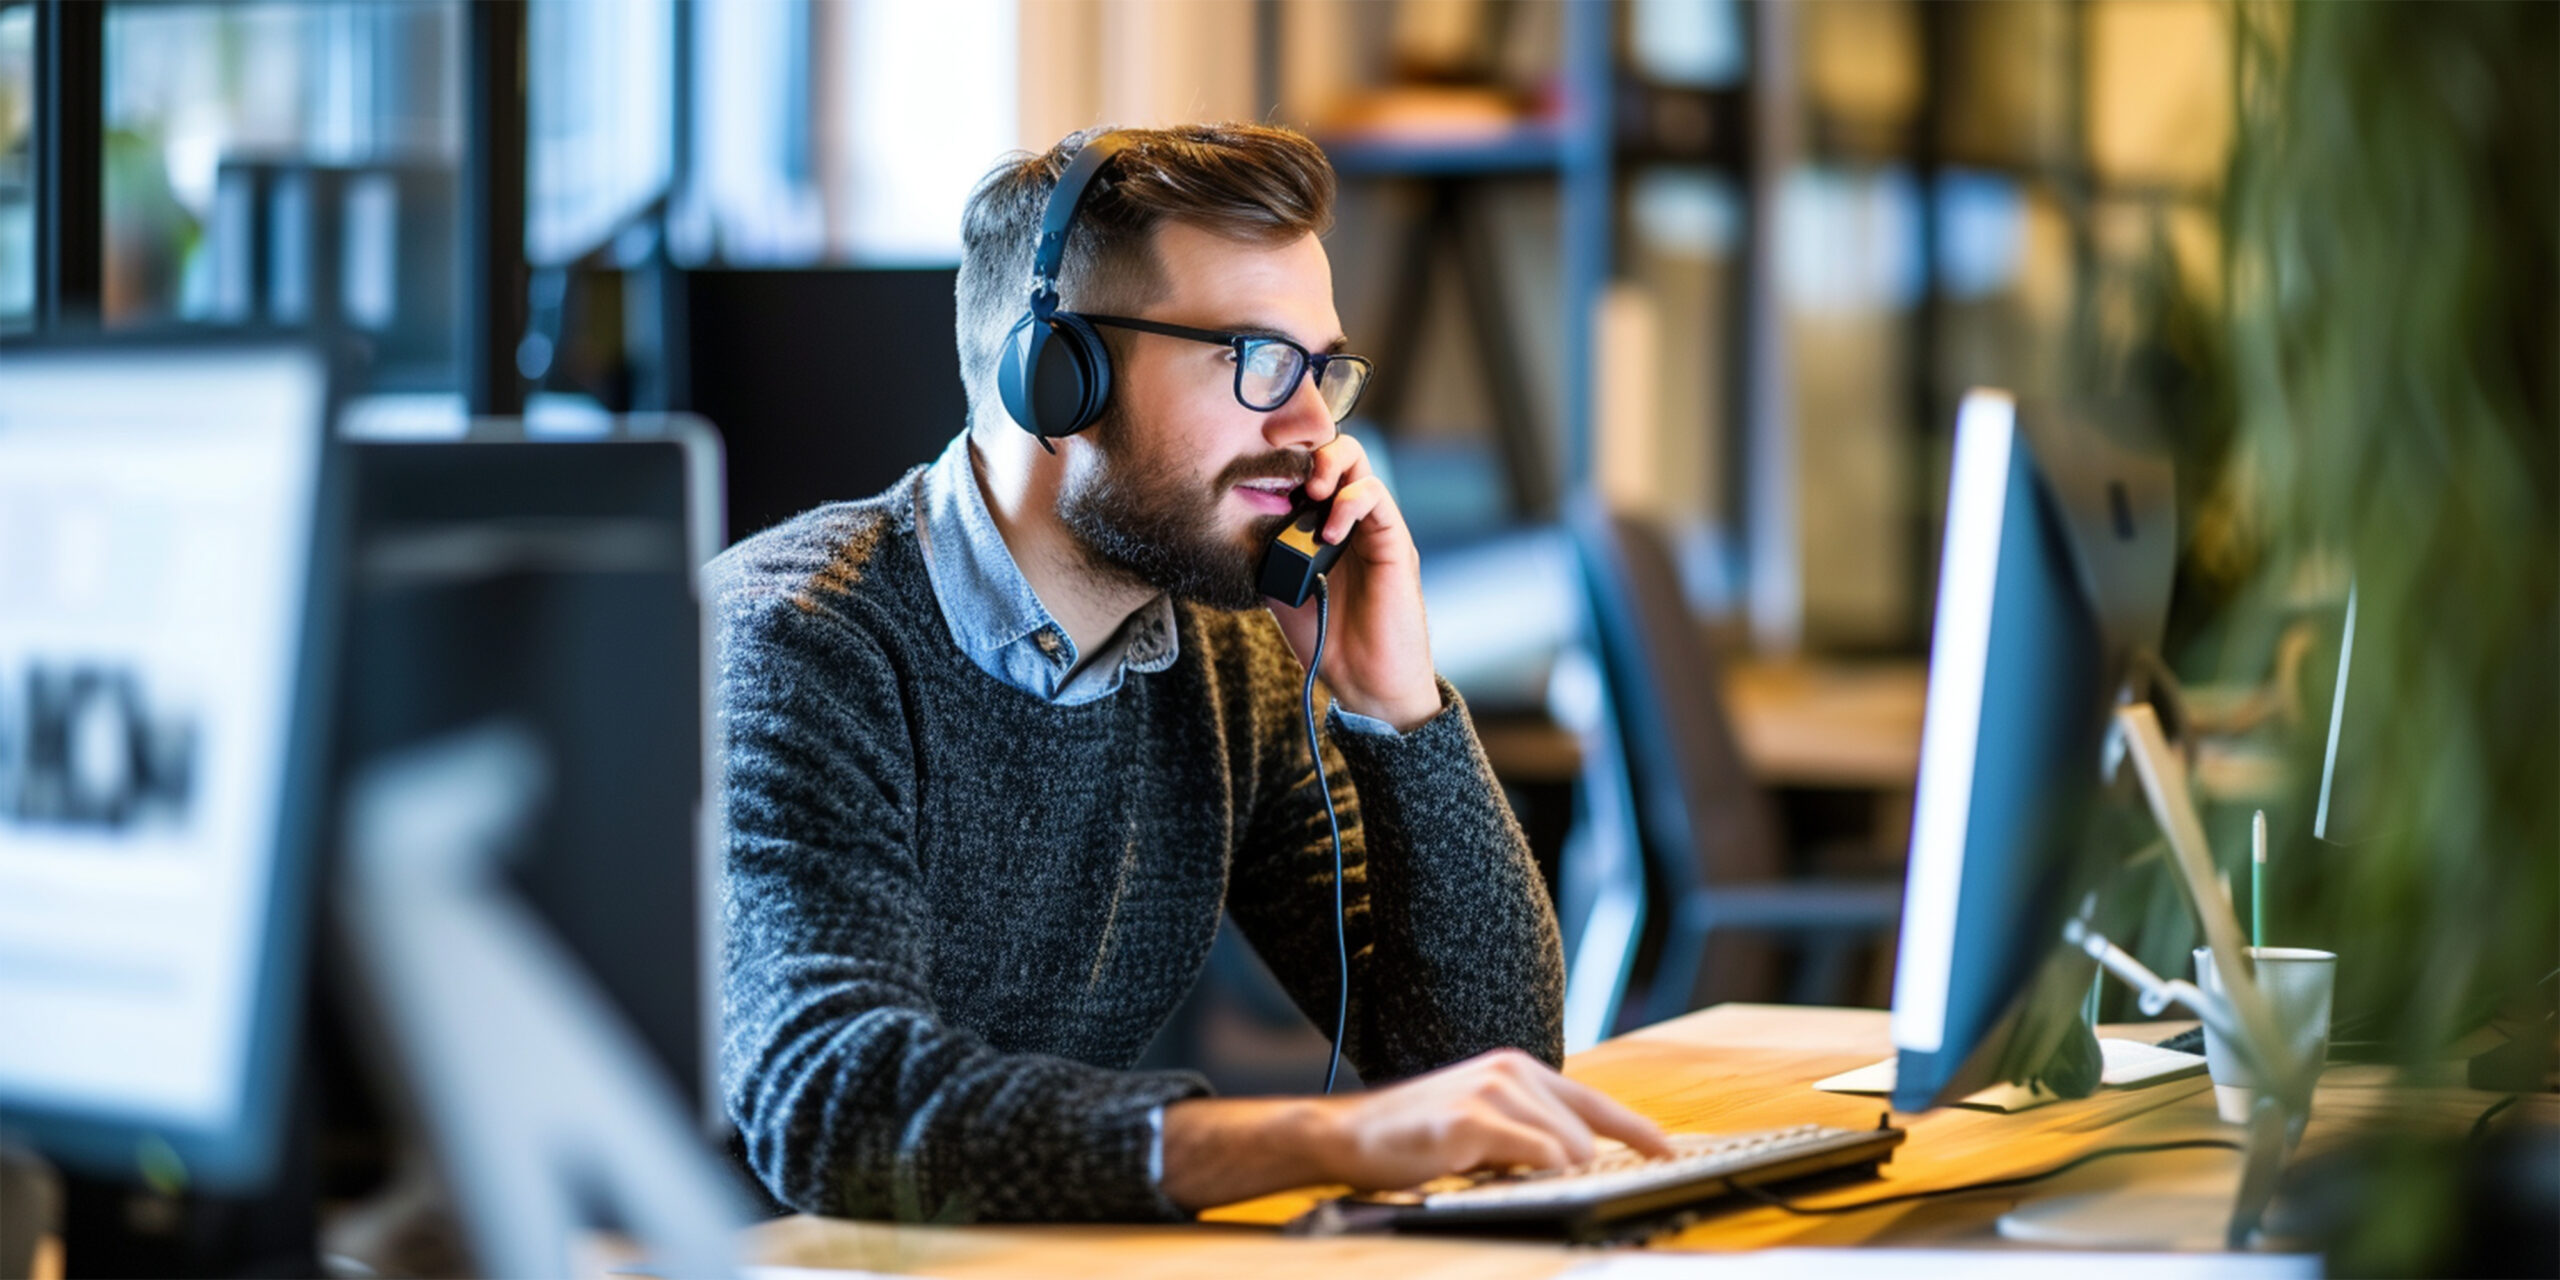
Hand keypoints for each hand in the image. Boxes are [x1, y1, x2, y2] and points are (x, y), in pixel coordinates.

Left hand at [1263, 433, 1440, 730]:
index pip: (1306, 468)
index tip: (1256, 463)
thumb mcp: (1278, 587)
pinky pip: (1375, 497)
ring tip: (1310, 492)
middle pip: (1333, 451)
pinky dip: (1349, 503)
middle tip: (1287, 476)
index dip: (1284, 457)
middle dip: (1308, 449)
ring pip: (1357, 463)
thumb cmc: (1325, 638)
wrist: (1365, 680)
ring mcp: (1372, 527)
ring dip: (1329, 465)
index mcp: (1320, 524)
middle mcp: (1348, 518)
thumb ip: (1265, 551)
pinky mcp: (1394, 541)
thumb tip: (1231, 524)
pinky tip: (1328, 531)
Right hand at [1307, 1048, 1672, 1189]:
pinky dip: (1533, 1176)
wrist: (1350, 1136)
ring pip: (1568, 1149)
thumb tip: (1581, 1162)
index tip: (1669, 1154)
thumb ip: (1530, 1131)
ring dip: (1546, 1176)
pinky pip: (1539, 1157)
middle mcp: (1512, 1071)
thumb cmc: (1416, 1136)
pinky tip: (1496, 1174)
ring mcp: (1494, 1091)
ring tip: (1494, 1173)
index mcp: (1518, 1069)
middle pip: (1588, 1136)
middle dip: (1578, 1171)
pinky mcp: (1474, 1118)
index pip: (1596, 1102)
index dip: (1639, 1132)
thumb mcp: (1482, 1122)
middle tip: (1543, 1185)